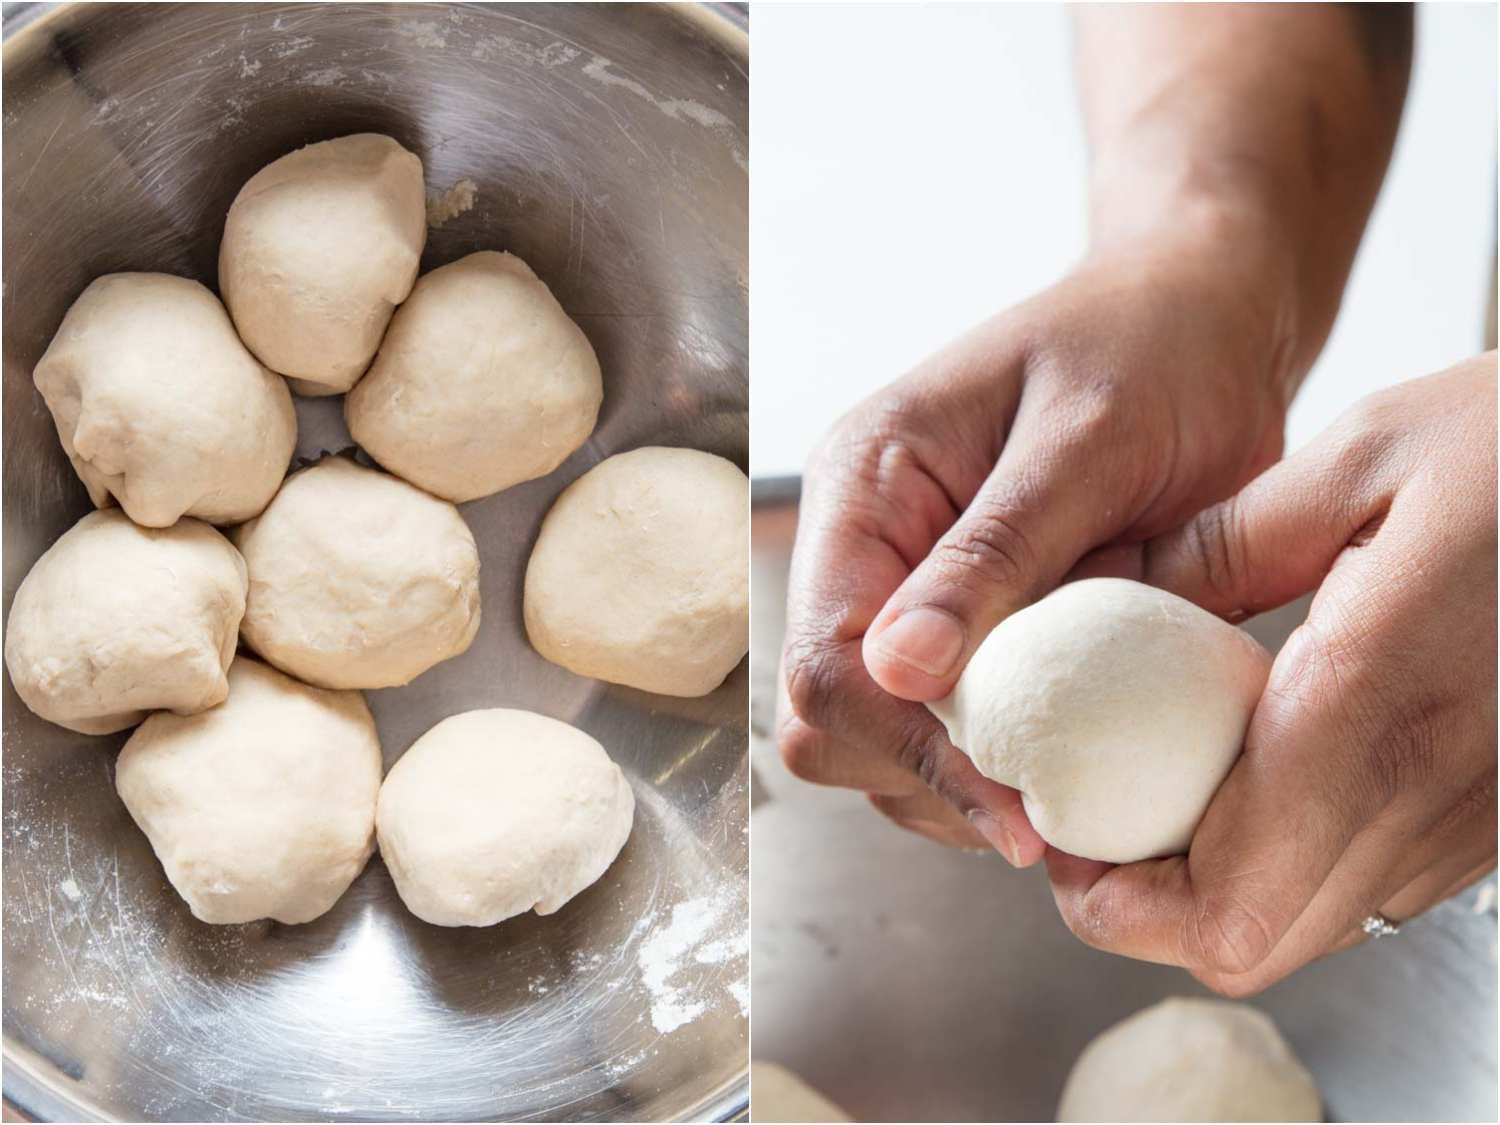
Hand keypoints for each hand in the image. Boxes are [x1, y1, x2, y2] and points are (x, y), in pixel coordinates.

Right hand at [778, 220, 1300, 859]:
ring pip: (879, 749)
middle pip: (829, 722)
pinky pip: (948, 733)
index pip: (825, 658)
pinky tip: (1076, 754)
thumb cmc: (1154, 346)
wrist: (1204, 317)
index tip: (1018, 808)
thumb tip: (900, 673)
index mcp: (865, 487)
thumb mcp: (1085, 439)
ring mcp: (911, 595)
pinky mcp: (966, 630)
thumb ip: (996, 553)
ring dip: (967, 782)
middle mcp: (867, 549)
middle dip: (927, 776)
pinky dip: (1003, 766)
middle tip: (1045, 804)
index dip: (906, 746)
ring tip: (1071, 773)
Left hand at [1047, 354, 1497, 994]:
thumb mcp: (1358, 462)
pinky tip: (1262, 774)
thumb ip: (1221, 547)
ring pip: (1313, 924)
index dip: (1116, 905)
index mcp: (1372, 708)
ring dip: (1220, 883)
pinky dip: (1293, 858)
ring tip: (1163, 790)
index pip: (1226, 906)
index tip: (1064, 840)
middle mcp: (1434, 796)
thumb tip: (1106, 590)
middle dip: (1147, 906)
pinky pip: (1373, 883)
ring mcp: (1479, 823)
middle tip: (1094, 820)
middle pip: (1254, 944)